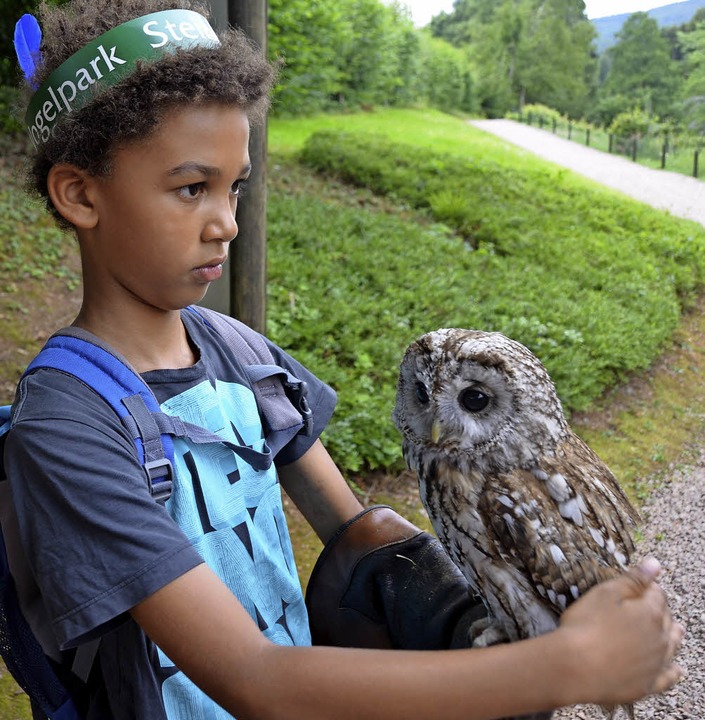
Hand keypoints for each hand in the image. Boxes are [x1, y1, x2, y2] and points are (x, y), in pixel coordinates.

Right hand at [559, 558, 683, 706]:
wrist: (575, 667)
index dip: (648, 586)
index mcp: (651, 613)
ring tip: (675, 629)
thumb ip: (633, 579)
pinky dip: (674, 670)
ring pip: (672, 646)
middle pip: (667, 619)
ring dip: (673, 635)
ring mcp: (657, 663)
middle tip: (649, 604)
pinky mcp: (649, 685)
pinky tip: (676, 669)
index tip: (639, 584)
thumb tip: (655, 564)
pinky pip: (668, 677)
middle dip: (660, 609)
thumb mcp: (605, 594)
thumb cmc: (586, 626)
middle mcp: (661, 638)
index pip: (657, 594)